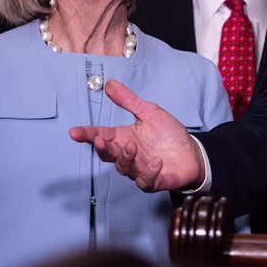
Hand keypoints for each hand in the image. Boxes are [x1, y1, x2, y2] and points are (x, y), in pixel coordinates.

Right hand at [69, 80, 204, 191]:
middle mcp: (129, 155)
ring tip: (132, 146)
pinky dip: (149, 172)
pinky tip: (156, 162)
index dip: (87, 135)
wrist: (192, 153)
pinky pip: (145, 181)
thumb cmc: (169, 134)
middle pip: (108, 154)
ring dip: (125, 157)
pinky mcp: (153, 181)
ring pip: (124, 168)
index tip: (74, 132)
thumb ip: (129, 101)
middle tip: (99, 139)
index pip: (102, 135)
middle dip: (102, 147)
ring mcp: (139, 170)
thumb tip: (110, 84)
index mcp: (125, 138)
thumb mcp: (149, 112)